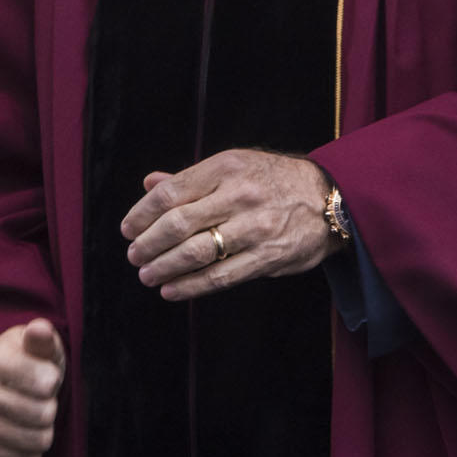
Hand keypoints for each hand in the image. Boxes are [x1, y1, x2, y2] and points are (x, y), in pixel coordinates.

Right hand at [0, 318, 64, 456]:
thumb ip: (43, 340)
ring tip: (43, 427)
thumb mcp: (42, 348)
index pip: (35, 379)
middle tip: (46, 405)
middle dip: (49, 411)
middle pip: (35, 412)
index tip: (50, 378)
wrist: (12, 392)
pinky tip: (29, 445)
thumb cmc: (32, 365)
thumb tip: (40, 329)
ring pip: (21, 439)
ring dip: (41, 436)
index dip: (51, 382)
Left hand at [121, 150, 342, 300]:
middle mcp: (240, 196)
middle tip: (133, 255)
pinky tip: (171, 290)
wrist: (329, 198)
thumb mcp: (233, 166)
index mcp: (225, 168)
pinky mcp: (269, 256)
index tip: (128, 229)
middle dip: (149, 243)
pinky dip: (191, 286)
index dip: (141, 213)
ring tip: (147, 275)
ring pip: (197, 252)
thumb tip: (149, 183)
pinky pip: (222, 276)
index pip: (171, 193)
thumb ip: (190, 178)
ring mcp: (256, 227)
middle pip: (179, 223)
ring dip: (165, 267)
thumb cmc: (271, 181)